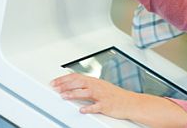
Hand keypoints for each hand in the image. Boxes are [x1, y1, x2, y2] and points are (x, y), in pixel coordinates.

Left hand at [52, 73, 186, 126]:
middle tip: (55, 88)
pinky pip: (97, 106)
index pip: (77, 77)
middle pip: (79, 82)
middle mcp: (98, 87)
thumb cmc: (116, 96)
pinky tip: (82, 110)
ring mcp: (102, 96)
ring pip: (86, 93)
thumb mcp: (101, 87)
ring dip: (74, 94)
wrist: (131, 103)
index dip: (64, 78)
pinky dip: (89, 108)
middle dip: (65, 85)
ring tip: (64, 96)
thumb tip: (74, 84)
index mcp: (95, 82)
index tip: (54, 82)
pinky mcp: (107, 106)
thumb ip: (88, 85)